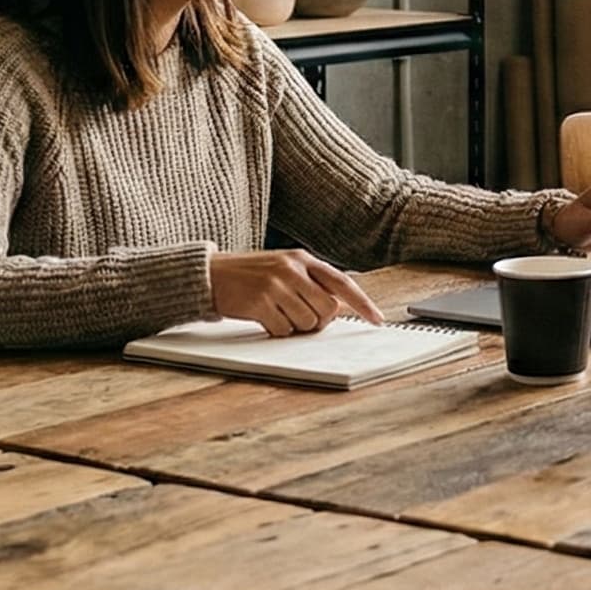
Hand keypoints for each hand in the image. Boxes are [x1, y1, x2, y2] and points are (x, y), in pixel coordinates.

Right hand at [208, 248, 384, 335]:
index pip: (342, 283)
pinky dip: (276, 330)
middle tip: (299, 314)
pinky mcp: (259, 303)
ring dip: (294, 325)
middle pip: (327, 309)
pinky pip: (283, 330)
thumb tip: (341, 307)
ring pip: (307, 323)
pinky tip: (263, 316)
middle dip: (318, 320)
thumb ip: (312, 282)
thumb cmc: (252, 275)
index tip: (378, 320)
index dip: (363, 304)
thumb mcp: (285, 268)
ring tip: (276, 311)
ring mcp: (275, 286)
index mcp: (303, 259)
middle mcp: (292, 269)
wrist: (211, 274)